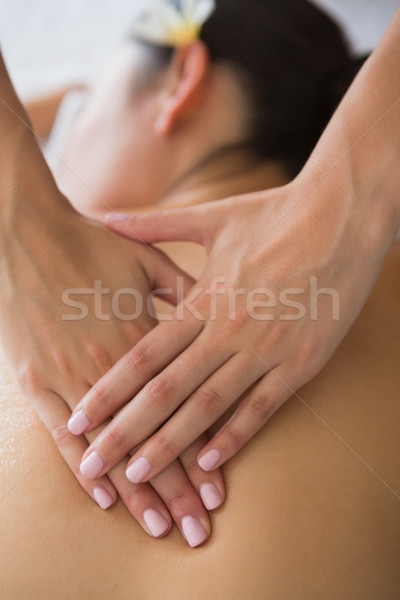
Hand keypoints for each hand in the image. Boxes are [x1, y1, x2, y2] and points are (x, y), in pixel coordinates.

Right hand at [0, 195, 223, 544]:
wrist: (28, 236)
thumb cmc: (90, 246)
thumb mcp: (147, 261)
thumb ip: (186, 289)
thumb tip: (216, 309)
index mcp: (146, 339)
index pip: (181, 412)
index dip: (202, 456)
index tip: (219, 493)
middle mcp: (114, 367)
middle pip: (153, 440)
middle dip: (178, 491)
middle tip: (199, 531)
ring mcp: (73, 377)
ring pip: (112, 448)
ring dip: (137, 492)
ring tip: (160, 527)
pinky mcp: (38, 381)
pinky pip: (62, 434)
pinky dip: (83, 466)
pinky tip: (103, 497)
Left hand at [68, 174, 394, 481]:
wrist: (343, 216)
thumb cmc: (275, 215)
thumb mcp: (213, 217)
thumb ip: (156, 225)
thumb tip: (109, 217)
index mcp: (205, 298)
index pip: (145, 354)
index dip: (109, 390)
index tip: (79, 419)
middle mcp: (229, 329)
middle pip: (166, 390)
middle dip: (126, 430)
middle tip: (95, 465)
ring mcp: (266, 348)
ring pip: (209, 405)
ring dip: (171, 445)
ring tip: (139, 476)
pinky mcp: (302, 361)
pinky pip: (262, 407)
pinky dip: (235, 436)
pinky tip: (209, 463)